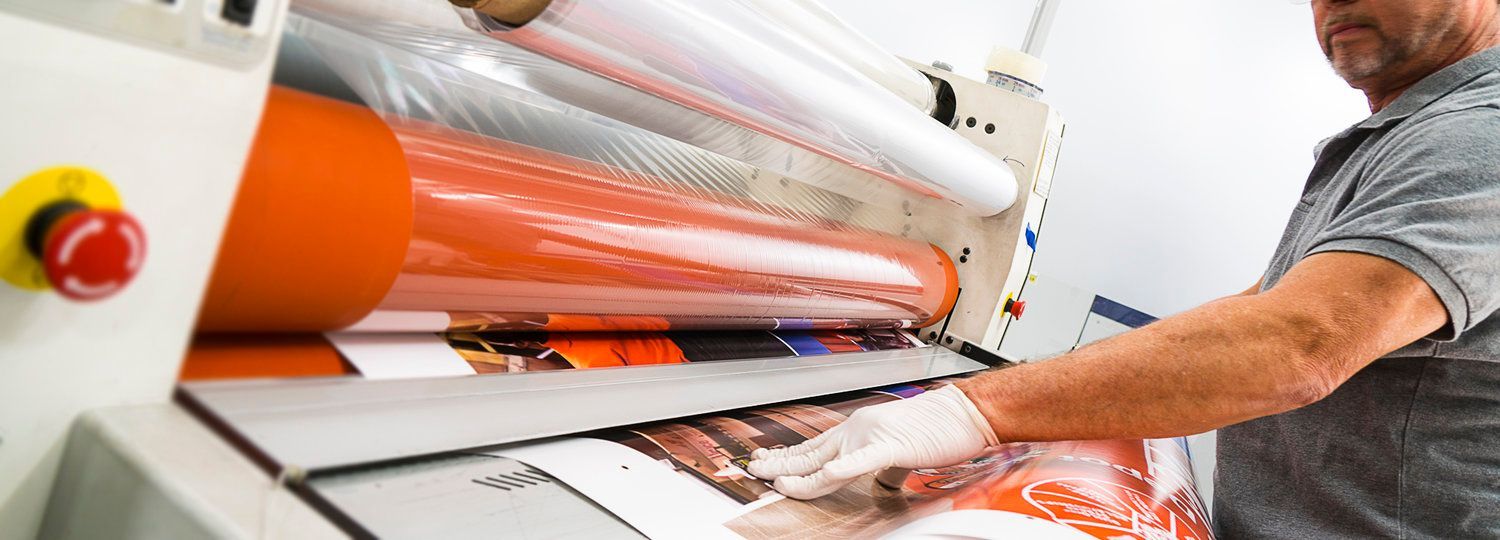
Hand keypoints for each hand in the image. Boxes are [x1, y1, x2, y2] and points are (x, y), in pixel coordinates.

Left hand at [746, 384, 998, 498]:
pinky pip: (861, 460)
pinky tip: (823, 475)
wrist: (966, 413)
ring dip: (798, 472)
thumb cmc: (939, 429)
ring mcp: (871, 436)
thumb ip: (886, 467)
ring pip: (826, 459)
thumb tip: (883, 484)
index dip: (788, 457)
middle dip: (779, 463)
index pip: (814, 447)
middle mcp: (857, 429)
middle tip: (754, 469)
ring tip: (775, 480)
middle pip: (809, 451)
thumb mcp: (902, 451)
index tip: (767, 462)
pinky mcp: (891, 446)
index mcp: (859, 430)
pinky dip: (840, 468)